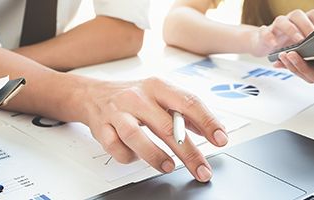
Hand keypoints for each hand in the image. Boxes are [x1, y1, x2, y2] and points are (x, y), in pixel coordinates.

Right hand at [79, 77, 226, 181]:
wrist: (93, 95)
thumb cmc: (132, 96)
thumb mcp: (159, 95)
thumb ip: (184, 111)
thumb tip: (211, 129)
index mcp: (157, 87)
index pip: (188, 102)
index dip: (207, 121)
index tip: (220, 139)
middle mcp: (138, 98)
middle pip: (167, 126)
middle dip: (188, 152)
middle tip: (202, 169)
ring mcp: (118, 113)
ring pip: (137, 137)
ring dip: (155, 155)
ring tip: (169, 167)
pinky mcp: (102, 128)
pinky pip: (116, 148)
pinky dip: (128, 157)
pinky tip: (136, 157)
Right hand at [248, 9, 313, 55]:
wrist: (262, 44)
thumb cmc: (286, 44)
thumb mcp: (301, 44)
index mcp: (301, 21)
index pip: (313, 14)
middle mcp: (288, 20)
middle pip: (297, 15)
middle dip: (307, 26)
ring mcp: (275, 26)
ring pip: (281, 21)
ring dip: (291, 30)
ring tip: (298, 41)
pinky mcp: (263, 34)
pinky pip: (264, 32)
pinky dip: (268, 37)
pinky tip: (274, 44)